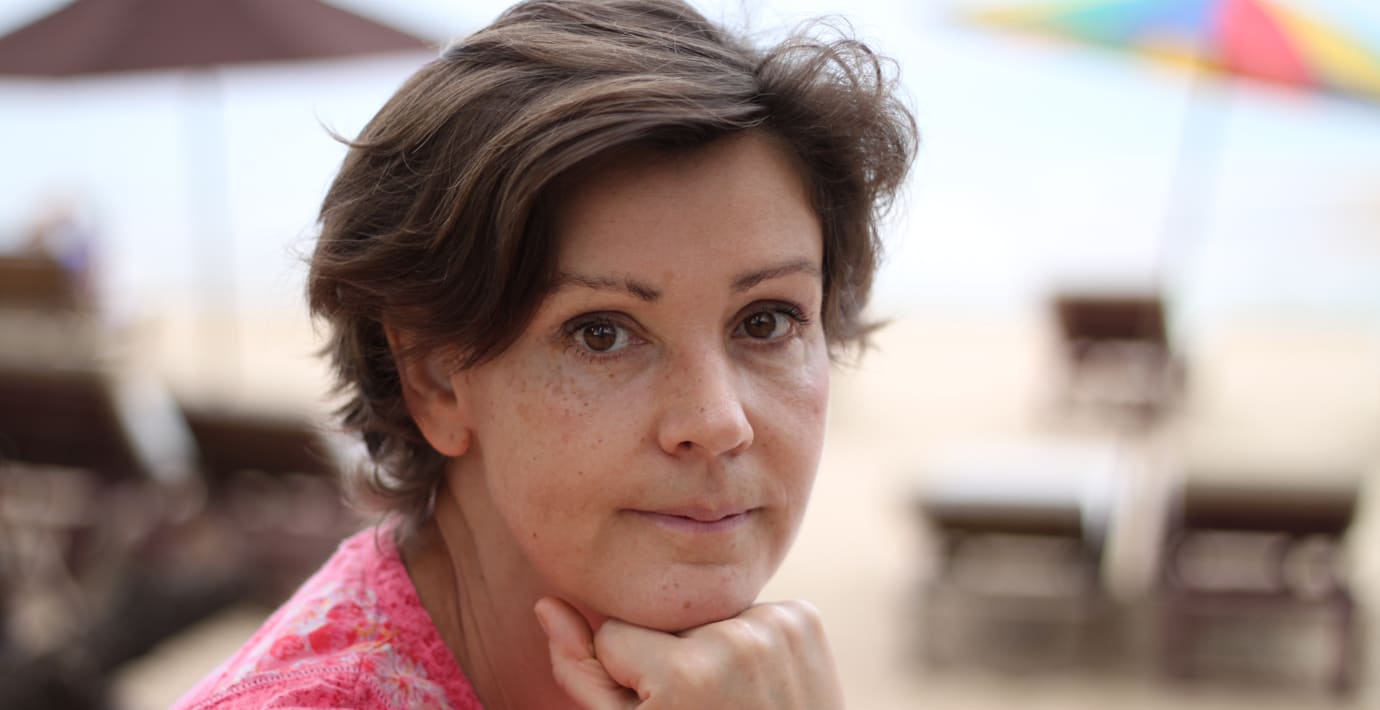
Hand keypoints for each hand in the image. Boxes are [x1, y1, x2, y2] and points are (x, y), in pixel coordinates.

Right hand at [534, 596, 844, 708]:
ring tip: (733, 698)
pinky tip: (761, 683)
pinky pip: (749, 611)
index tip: (667, 709)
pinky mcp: (805, 619)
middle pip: (663, 621)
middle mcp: (736, 639)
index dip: (630, 675)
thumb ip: (582, 675)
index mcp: (686, 672)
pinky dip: (750, 641)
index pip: (614, 632)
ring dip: (711, 647)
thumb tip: (547, 605)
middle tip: (703, 708)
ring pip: (705, 614)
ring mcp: (778, 625)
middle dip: (671, 656)